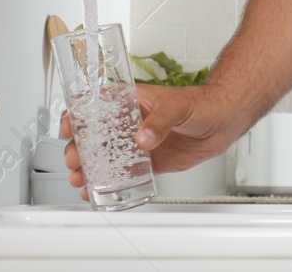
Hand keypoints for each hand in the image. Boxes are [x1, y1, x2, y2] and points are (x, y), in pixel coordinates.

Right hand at [61, 84, 242, 198]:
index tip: (67, 126)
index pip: (96, 104)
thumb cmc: (202, 103)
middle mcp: (130, 122)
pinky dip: (109, 182)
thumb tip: (143, 139)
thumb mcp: (178, 106)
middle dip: (79, 148)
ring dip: (89, 168)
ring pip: (105, 156)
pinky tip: (97, 191)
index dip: (77, 114)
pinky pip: (124, 173)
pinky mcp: (149, 161)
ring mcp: (138, 142)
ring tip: (80, 179)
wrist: (223, 120)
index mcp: (132, 101)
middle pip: (94, 135)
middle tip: (74, 161)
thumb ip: (160, 121)